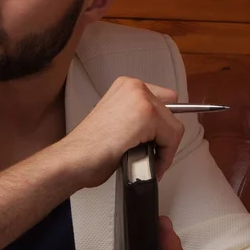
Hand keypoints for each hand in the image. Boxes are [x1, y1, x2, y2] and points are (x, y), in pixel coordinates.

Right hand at [61, 77, 183, 188]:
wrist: (75, 159)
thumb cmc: (89, 148)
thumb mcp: (117, 121)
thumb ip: (137, 117)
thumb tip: (159, 131)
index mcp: (126, 86)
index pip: (165, 102)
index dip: (161, 128)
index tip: (155, 144)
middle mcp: (134, 86)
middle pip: (172, 115)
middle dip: (164, 140)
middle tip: (152, 156)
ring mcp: (141, 99)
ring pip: (174, 128)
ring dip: (165, 150)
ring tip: (149, 163)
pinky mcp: (146, 115)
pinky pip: (171, 139)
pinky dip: (165, 157)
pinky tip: (149, 164)